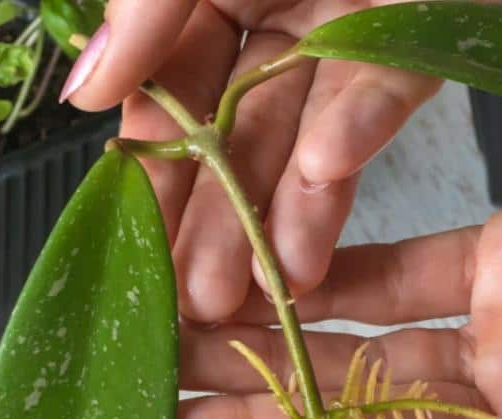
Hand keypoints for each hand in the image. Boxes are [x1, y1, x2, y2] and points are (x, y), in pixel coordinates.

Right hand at [63, 0, 501, 322]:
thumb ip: (144, 11)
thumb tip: (84, 97)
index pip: (166, 96)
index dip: (153, 172)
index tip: (135, 244)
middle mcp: (271, 20)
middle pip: (232, 137)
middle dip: (214, 221)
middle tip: (195, 306)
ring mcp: (343, 36)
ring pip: (302, 139)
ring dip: (278, 214)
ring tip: (257, 295)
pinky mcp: (417, 42)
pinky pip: (379, 97)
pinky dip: (349, 139)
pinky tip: (317, 201)